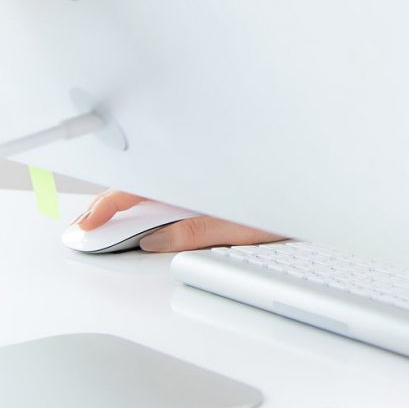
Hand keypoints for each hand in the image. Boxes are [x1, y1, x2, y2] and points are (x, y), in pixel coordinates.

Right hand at [73, 188, 285, 253]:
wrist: (324, 181)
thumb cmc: (293, 197)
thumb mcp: (242, 225)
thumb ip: (195, 231)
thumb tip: (155, 240)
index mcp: (192, 175)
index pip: (135, 188)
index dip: (104, 207)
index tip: (85, 226)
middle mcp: (195, 168)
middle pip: (139, 181)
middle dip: (107, 201)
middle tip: (84, 225)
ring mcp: (204, 170)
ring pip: (154, 178)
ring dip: (126, 196)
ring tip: (103, 216)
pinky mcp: (216, 174)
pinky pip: (172, 178)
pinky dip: (149, 192)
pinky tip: (143, 205)